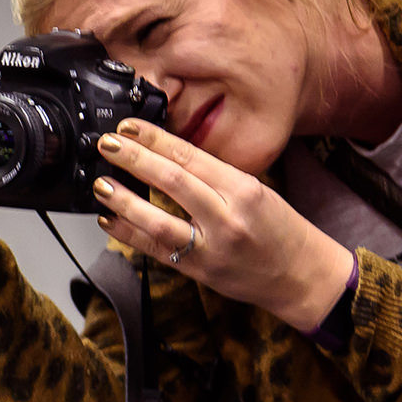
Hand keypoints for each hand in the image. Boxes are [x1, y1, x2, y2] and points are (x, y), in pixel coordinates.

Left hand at [92, 118, 355, 331]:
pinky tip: (108, 220)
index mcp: (243, 189)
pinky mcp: (198, 272)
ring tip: (101, 185)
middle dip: (135, 160)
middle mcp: (227, 218)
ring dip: (125, 202)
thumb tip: (166, 155)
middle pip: (173, 182)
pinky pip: (156, 251)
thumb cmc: (279, 229)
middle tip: (107, 145)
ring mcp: (211, 248)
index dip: (156, 140)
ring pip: (159, 223)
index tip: (129, 127)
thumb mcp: (254, 190)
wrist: (300, 275)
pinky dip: (128, 235)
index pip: (192, 157)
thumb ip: (213, 176)